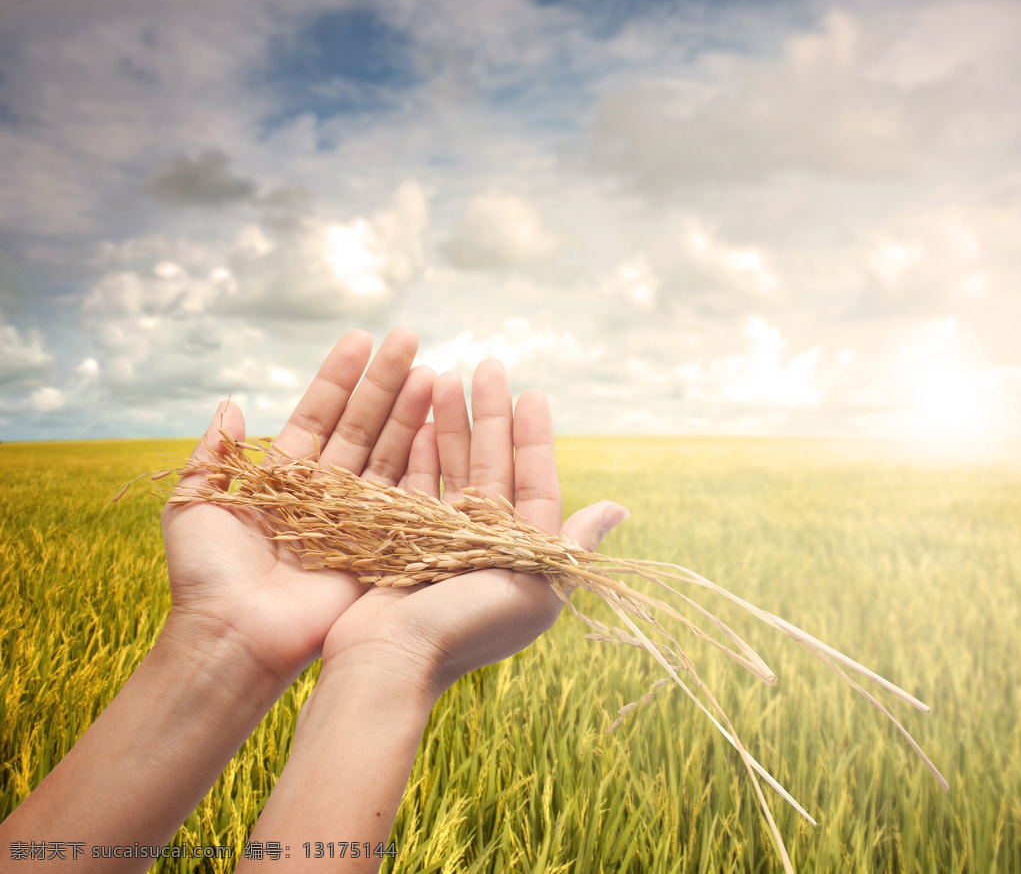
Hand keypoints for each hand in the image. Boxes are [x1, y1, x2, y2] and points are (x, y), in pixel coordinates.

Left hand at [161, 328, 434, 683]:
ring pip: (388, 452)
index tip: (361, 338)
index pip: (318, 415)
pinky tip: (437, 421)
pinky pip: (404, 493)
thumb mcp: (193, 502)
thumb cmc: (206, 575)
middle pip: (362, 426)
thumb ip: (214, 453)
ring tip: (431, 369)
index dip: (339, 378)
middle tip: (409, 338)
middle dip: (385, 382)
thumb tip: (229, 403)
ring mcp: (357, 517)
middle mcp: (326, 492)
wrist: (234, 635)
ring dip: (409, 410)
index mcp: (286, 479)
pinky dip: (421, 457)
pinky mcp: (380, 544)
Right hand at [320, 358, 627, 697]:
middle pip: (492, 465)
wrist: (390, 663)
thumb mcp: (535, 587)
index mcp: (523, 555)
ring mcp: (442, 539)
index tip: (532, 392)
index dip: (534, 437)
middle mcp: (485, 544)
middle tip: (488, 365)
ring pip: (453, 467)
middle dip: (490, 415)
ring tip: (447, 375)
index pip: (535, 481)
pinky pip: (415, 483)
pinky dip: (421, 450)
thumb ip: (572, 544)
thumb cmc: (467, 628)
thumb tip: (620, 508)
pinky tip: (423, 416)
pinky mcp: (402, 539)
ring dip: (453, 422)